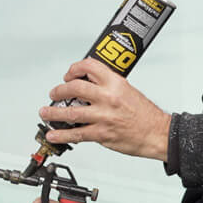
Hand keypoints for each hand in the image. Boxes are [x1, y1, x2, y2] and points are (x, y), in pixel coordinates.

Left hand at [39, 57, 170, 160]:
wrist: (157, 133)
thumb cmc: (146, 114)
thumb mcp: (128, 91)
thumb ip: (109, 86)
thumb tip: (90, 84)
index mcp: (116, 83)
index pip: (89, 67)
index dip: (74, 69)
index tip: (68, 74)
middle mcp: (108, 97)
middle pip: (74, 88)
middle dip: (59, 90)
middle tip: (54, 93)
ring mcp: (104, 116)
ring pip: (71, 112)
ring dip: (53, 113)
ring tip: (45, 113)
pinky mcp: (102, 134)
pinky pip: (76, 134)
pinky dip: (61, 135)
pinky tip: (53, 135)